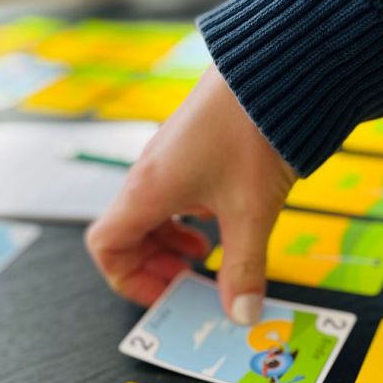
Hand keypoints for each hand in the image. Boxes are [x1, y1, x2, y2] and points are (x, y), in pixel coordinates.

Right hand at [85, 64, 296, 324]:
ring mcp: (169, 160)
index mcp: (149, 190)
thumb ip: (244, 268)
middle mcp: (150, 174)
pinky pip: (173, 194)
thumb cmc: (252, 129)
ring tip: (207, 257)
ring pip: (151, 215)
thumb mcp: (250, 211)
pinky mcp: (191, 150)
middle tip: (189, 283)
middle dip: (154, 267)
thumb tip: (240, 313)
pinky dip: (187, 219)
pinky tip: (221, 222)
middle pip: (128, 234)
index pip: (106, 246)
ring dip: (172, 244)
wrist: (275, 69)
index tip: (166, 294)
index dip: (129, 280)